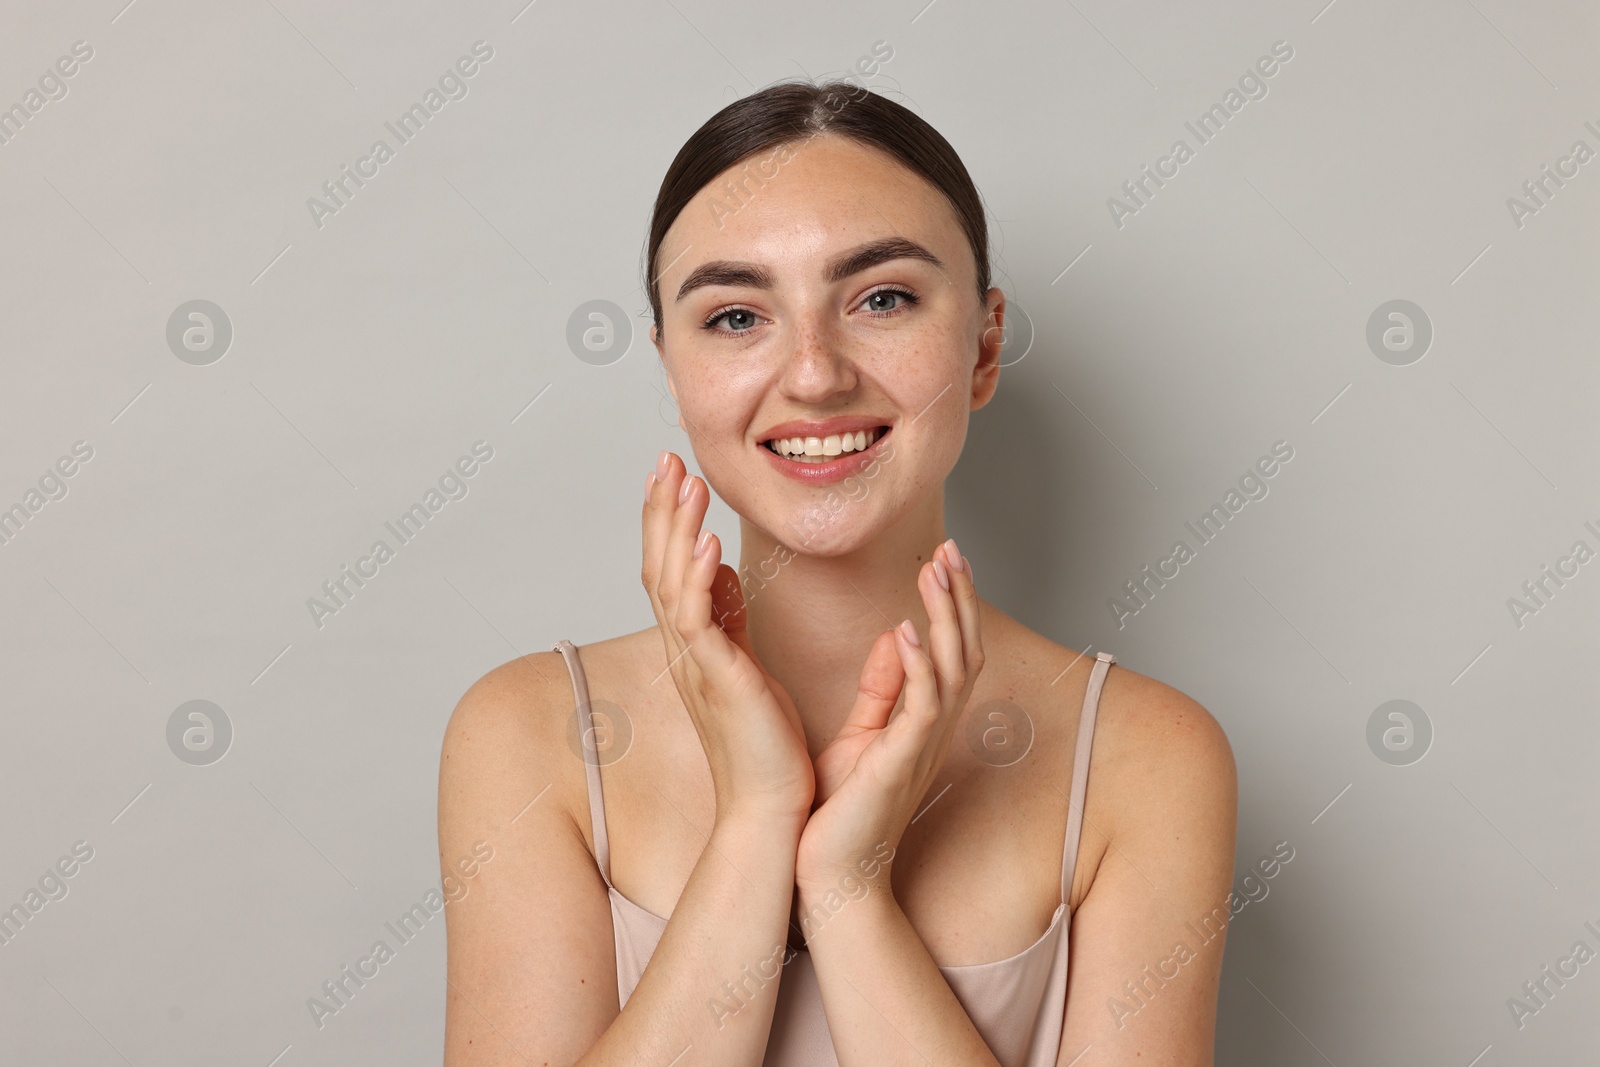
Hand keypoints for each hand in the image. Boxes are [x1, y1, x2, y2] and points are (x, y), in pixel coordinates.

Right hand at [642, 451, 814, 822]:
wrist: (771, 812)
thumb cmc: (767, 749)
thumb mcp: (747, 667)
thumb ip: (730, 620)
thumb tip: (723, 573)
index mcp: (695, 646)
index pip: (671, 570)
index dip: (668, 521)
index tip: (675, 474)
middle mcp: (685, 652)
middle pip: (659, 565)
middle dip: (662, 510)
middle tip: (667, 459)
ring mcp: (695, 666)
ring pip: (671, 583)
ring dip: (676, 528)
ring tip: (686, 480)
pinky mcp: (717, 682)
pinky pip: (697, 622)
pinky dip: (698, 579)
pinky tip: (707, 542)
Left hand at [795, 540, 983, 896]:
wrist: (830, 873)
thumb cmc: (840, 810)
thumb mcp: (863, 734)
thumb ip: (883, 686)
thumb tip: (900, 633)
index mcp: (923, 720)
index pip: (951, 649)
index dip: (952, 602)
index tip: (940, 555)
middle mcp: (932, 730)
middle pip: (965, 650)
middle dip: (959, 596)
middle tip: (950, 546)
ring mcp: (922, 746)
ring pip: (954, 669)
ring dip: (947, 617)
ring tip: (936, 570)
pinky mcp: (901, 763)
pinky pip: (922, 708)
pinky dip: (921, 666)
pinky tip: (910, 629)